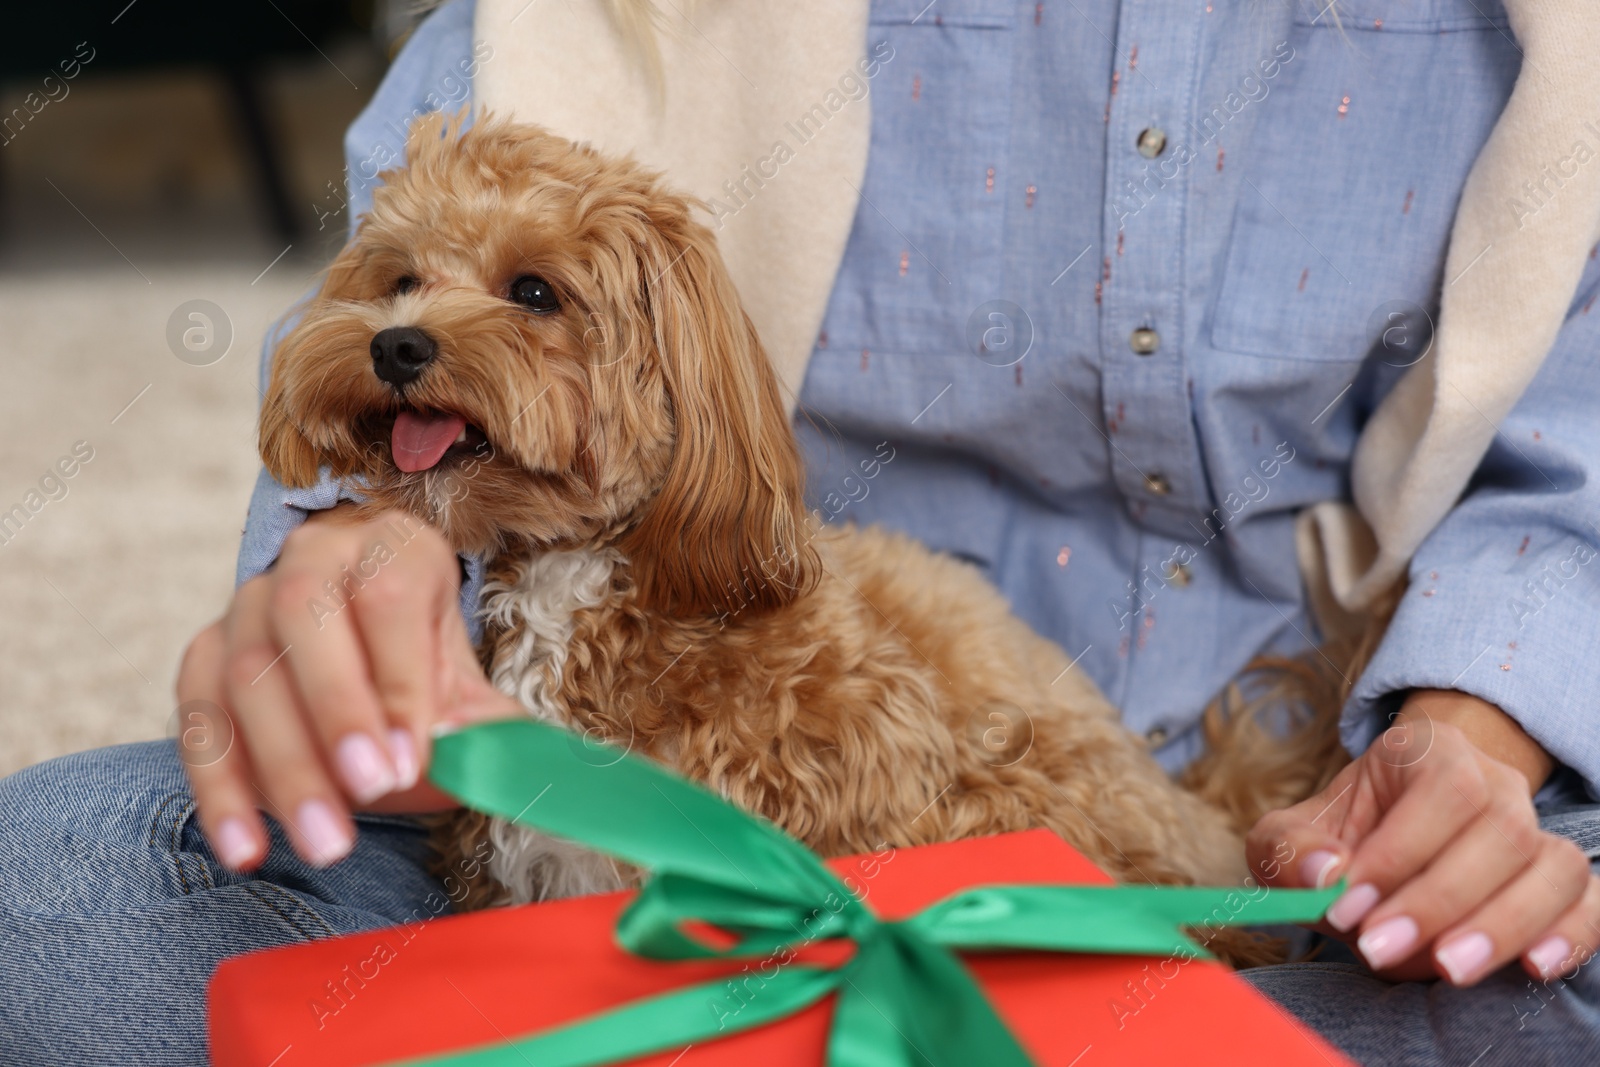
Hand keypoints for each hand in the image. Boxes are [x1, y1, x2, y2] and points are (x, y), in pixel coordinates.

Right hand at [176, 506, 518, 870]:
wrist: (365, 658)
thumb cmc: (423, 676)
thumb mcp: (468, 691)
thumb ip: (488, 730)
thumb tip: (510, 773)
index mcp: (394, 548)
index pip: (388, 598)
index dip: (401, 680)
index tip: (413, 759)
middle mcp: (313, 559)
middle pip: (305, 617)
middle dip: (337, 712)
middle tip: (370, 792)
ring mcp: (248, 604)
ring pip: (245, 673)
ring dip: (284, 766)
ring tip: (324, 842)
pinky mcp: (204, 656)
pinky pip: (199, 719)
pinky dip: (221, 789)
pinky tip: (249, 847)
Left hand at [1248, 690, 1599, 984]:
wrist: (1374, 847)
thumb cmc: (1333, 840)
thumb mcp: (1290, 837)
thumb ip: (1291, 850)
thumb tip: (1325, 874)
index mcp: (1426, 751)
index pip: (1440, 790)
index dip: (1399, 852)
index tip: (1347, 907)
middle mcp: (1494, 782)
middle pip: (1501, 830)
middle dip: (1438, 898)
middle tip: (1378, 948)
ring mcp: (1535, 831)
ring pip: (1552, 868)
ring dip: (1502, 924)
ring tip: (1447, 968)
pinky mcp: (1557, 882)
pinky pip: (1589, 903)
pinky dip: (1571, 935)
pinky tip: (1534, 968)